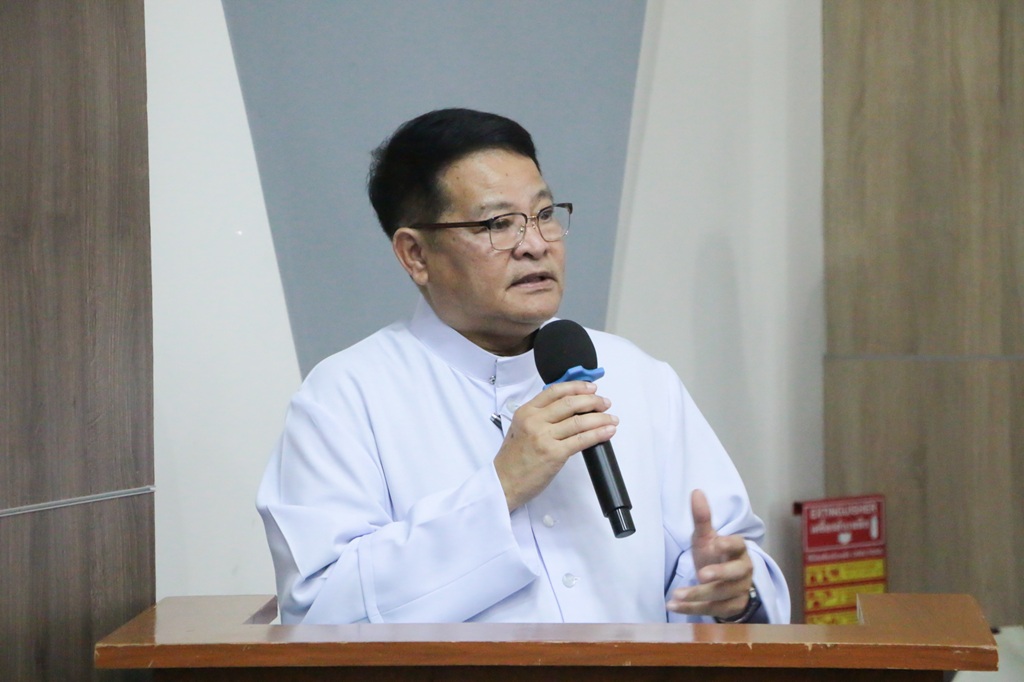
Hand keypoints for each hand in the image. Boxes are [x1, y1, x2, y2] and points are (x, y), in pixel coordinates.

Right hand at [494, 381, 617, 510]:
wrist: (504, 483)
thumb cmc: (512, 460)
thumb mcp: (520, 429)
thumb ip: (540, 417)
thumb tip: (569, 410)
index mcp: (526, 412)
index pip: (555, 391)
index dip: (577, 387)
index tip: (591, 388)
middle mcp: (535, 421)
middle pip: (570, 403)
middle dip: (593, 401)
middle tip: (605, 403)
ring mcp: (544, 437)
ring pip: (579, 421)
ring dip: (600, 418)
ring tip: (612, 418)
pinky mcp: (554, 454)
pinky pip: (581, 440)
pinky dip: (598, 434)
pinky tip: (607, 431)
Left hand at [666, 489, 753, 619]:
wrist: (723, 582)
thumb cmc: (715, 556)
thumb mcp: (706, 537)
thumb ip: (702, 518)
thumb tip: (696, 492)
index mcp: (738, 550)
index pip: (739, 545)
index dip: (729, 544)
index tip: (717, 542)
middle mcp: (743, 571)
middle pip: (735, 573)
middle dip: (719, 574)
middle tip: (700, 574)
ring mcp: (739, 591)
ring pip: (721, 595)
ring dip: (698, 595)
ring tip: (676, 595)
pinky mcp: (732, 608)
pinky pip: (713, 610)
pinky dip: (692, 609)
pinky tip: (674, 606)